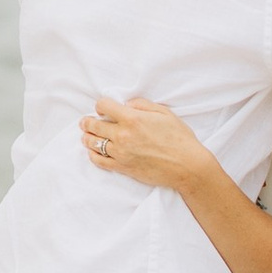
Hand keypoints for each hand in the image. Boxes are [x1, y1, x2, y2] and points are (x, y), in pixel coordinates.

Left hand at [83, 97, 211, 192]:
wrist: (186, 166)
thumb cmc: (179, 138)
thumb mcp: (164, 113)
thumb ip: (142, 104)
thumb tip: (127, 104)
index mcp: (132, 118)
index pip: (104, 106)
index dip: (101, 105)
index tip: (103, 108)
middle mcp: (122, 135)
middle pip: (94, 125)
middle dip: (87, 121)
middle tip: (85, 121)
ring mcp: (120, 153)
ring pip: (94, 143)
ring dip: (87, 137)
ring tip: (86, 135)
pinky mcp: (122, 167)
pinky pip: (100, 161)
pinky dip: (93, 155)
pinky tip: (93, 152)